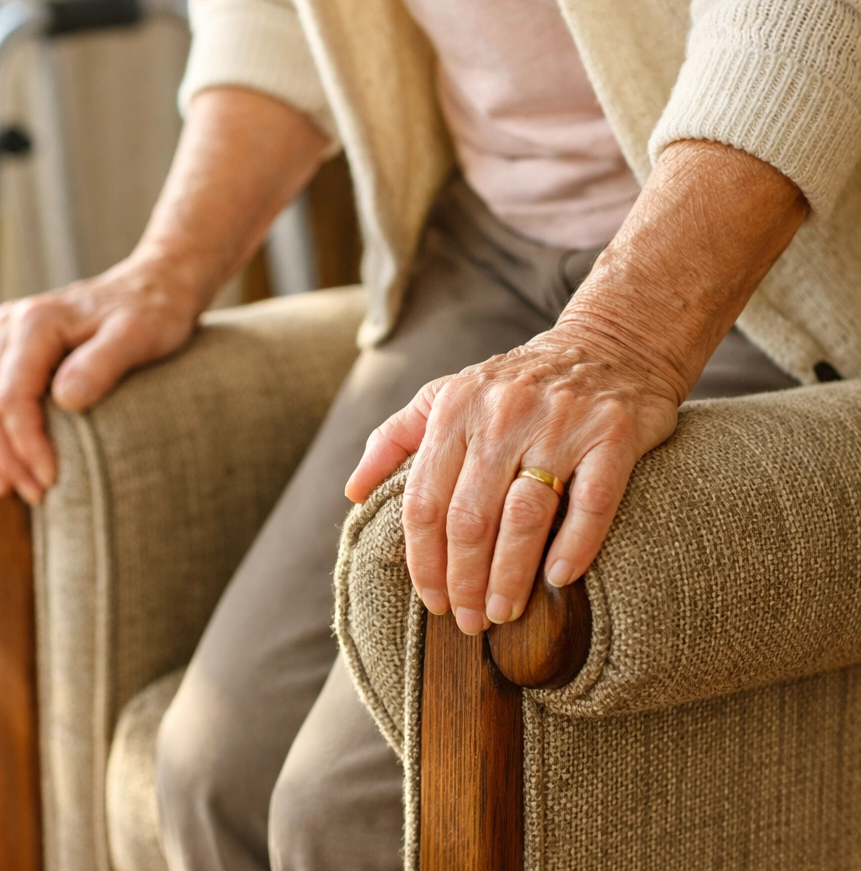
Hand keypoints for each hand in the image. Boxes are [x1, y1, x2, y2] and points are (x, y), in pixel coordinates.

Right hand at [0, 251, 197, 504]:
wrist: (152, 287)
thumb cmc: (152, 312)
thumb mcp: (139, 335)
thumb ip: (102, 364)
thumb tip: (66, 400)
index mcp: (36, 322)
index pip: (10, 396)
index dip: (25, 444)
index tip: (50, 478)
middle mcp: (8, 325)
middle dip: (4, 456)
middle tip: (35, 495)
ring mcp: (1, 336)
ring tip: (10, 487)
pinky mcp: (5, 349)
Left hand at [345, 326, 680, 634]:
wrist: (607, 346)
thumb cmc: (515, 384)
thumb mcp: (446, 394)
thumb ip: (395, 438)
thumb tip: (354, 492)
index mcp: (455, 408)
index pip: (425, 500)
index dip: (423, 560)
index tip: (430, 600)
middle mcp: (502, 414)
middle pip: (470, 517)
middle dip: (463, 579)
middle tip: (468, 620)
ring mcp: (559, 424)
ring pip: (524, 515)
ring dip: (509, 576)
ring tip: (502, 613)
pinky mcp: (611, 435)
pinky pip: (591, 500)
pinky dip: (574, 544)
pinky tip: (558, 578)